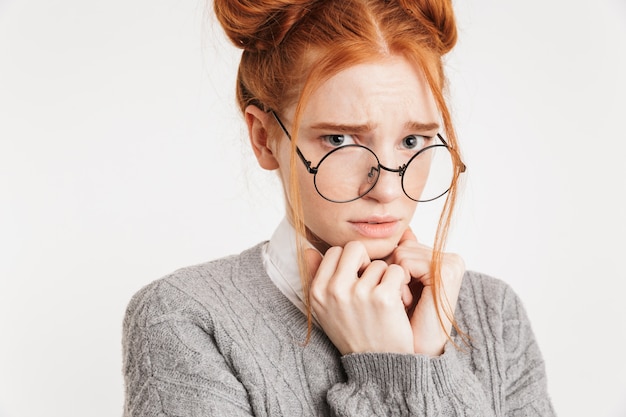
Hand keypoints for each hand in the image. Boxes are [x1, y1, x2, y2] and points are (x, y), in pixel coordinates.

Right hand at [305, 241, 413, 354]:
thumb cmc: (353, 333)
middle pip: (355, 248)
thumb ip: (317, 278)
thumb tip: (308, 249)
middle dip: (367, 261)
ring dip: (385, 279)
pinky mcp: (383, 298)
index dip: (350, 262)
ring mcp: (359, 293)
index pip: (334, 252)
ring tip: (384, 301)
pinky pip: (396, 271)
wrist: (377, 365)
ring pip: (379, 263)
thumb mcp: (326, 309)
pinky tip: (398, 303)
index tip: (357, 279)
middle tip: (373, 281)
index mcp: (317, 291)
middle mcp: (334, 290)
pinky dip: (401, 285)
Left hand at [385, 228, 464, 355]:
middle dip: (391, 274)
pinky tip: (409, 303)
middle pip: (400, 247)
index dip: (391, 270)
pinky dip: (399, 284)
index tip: (402, 295)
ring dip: (393, 281)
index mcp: (442, 259)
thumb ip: (401, 257)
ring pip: (400, 253)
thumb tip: (402, 230)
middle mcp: (451, 259)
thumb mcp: (399, 285)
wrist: (414, 352)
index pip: (402, 246)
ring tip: (405, 303)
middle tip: (403, 301)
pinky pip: (404, 263)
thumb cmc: (404, 321)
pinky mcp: (446, 271)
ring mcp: (451, 264)